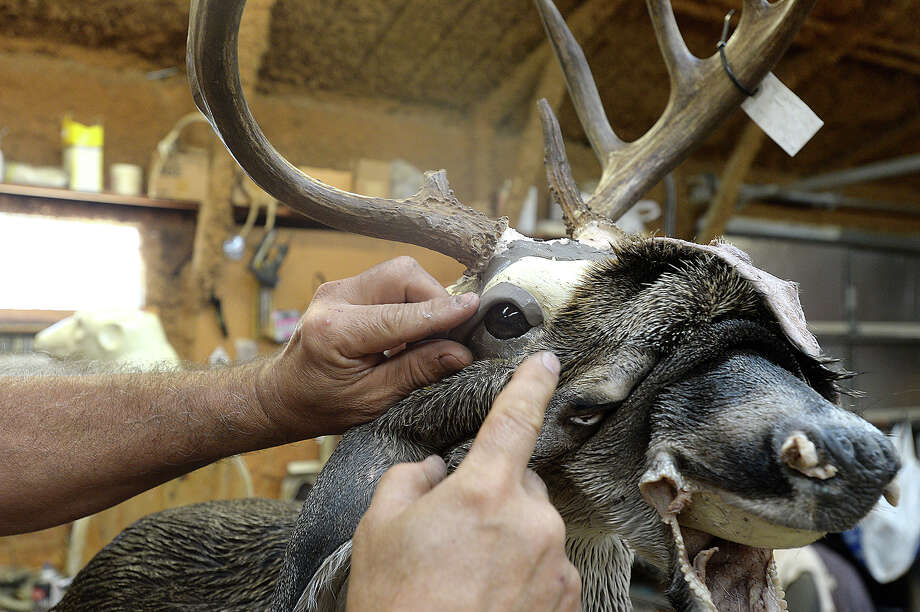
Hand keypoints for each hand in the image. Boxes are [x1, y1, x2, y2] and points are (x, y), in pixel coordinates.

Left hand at [257, 257, 478, 440]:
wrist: (282, 394)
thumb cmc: (320, 404)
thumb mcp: (371, 400)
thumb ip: (416, 372)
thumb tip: (460, 353)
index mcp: (336, 331)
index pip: (401, 314)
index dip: (442, 312)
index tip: (474, 308)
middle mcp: (335, 299)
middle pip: (403, 275)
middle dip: (435, 299)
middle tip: (450, 333)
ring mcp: (340, 288)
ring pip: (401, 274)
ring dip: (424, 300)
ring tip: (429, 337)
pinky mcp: (348, 287)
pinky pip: (392, 282)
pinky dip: (411, 302)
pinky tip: (411, 333)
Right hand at [347, 352, 580, 611]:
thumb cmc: (397, 604)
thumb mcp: (378, 529)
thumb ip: (408, 479)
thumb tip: (432, 468)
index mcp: (484, 493)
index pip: (514, 421)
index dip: (529, 385)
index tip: (545, 363)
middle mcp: (532, 521)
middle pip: (519, 479)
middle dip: (493, 490)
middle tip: (454, 529)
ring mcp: (555, 562)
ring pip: (534, 522)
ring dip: (509, 533)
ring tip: (467, 572)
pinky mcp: (568, 596)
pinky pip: (548, 561)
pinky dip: (524, 567)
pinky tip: (489, 593)